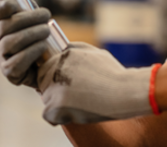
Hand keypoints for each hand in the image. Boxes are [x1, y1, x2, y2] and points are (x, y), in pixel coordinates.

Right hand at [0, 0, 50, 87]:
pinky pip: (16, 62)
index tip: (15, 3)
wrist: (48, 65)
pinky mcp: (9, 72)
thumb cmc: (39, 39)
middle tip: (46, 16)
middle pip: (3, 27)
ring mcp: (0, 57)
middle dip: (27, 19)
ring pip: (9, 43)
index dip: (1, 7)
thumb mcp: (34, 21)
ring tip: (46, 31)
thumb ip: (29, 9)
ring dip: (31, 34)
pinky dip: (32, 51)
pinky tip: (43, 46)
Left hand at [37, 42, 153, 124]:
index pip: (46, 67)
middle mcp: (56, 68)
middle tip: (74, 97)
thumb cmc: (113, 74)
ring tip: (79, 104)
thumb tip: (64, 48)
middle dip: (54, 89)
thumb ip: (77, 49)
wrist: (124, 91)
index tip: (69, 86)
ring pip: (46, 98)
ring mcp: (55, 86)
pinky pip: (48, 114)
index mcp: (64, 55)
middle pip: (42, 82)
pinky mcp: (57, 104)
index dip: (56, 78)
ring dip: (58, 103)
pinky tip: (75, 114)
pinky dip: (59, 117)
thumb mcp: (96, 53)